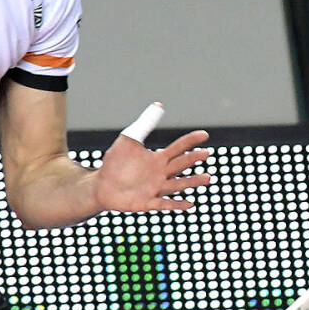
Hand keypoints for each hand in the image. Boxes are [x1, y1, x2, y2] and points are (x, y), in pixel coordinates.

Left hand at [93, 128, 210, 212]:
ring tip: (207, 178)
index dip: (190, 141)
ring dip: (191, 182)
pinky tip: (190, 204)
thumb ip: (145, 124)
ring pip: (177, 185)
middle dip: (193, 159)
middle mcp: (160, 173)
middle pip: (180, 164)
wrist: (101, 185)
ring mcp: (155, 188)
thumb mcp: (129, 139)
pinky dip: (176, 205)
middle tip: (206, 153)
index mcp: (158, 159)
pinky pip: (164, 204)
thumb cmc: (116, 162)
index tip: (204, 135)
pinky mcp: (147, 202)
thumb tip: (159, 105)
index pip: (178, 147)